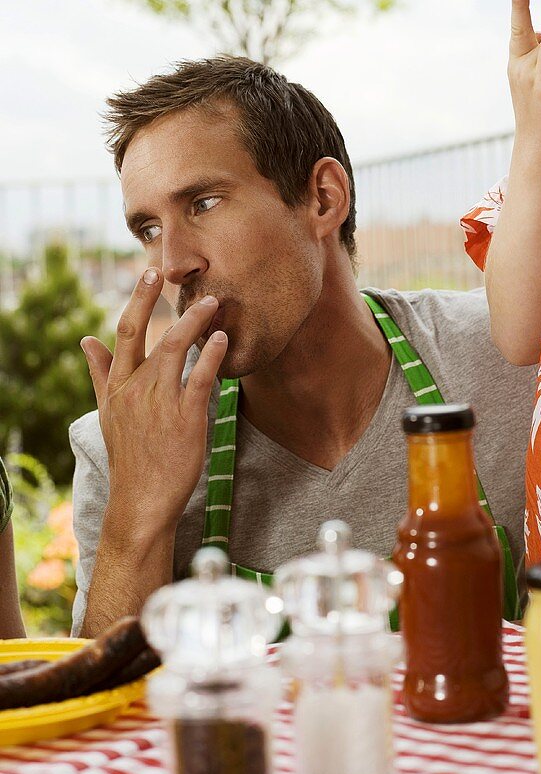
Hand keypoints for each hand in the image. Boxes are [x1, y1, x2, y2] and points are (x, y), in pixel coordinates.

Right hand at [80, 268, 227, 535]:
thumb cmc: (130, 455)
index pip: (123, 334)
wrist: (141, 502)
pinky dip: (210, 354)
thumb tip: (86, 340)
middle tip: (167, 271)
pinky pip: (200, 378)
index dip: (137, 301)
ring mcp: (160, 403)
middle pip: (143, 334)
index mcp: (117, 387)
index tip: (148, 274)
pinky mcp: (186, 418)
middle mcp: (135, 390)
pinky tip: (221, 338)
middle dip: (154, 300)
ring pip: (173, 349)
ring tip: (212, 303)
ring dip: (193, 322)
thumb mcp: (107, 412)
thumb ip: (101, 374)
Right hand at [508, 0, 540, 152]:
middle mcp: (522, 68)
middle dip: (520, 9)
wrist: (538, 145)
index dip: (518, 10)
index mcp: (517, 64)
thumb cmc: (540, 112)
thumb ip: (540, 56)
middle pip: (524, 32)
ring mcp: (536, 78)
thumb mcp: (536, 80)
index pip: (517, 32)